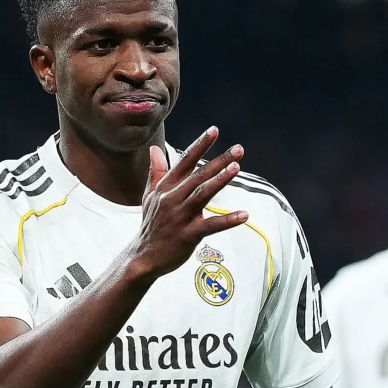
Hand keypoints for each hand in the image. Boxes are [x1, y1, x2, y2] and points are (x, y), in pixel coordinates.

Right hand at [128, 128, 248, 280]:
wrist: (144, 256)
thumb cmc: (151, 225)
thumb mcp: (149, 196)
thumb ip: (156, 172)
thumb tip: (154, 149)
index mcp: (165, 187)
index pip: (185, 161)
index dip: (200, 145)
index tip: (214, 131)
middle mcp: (172, 198)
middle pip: (198, 175)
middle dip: (219, 161)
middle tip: (238, 149)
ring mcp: (180, 216)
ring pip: (203, 194)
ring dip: (220, 180)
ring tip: (237, 168)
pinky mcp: (188, 235)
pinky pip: (211, 226)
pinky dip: (228, 220)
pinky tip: (244, 214)